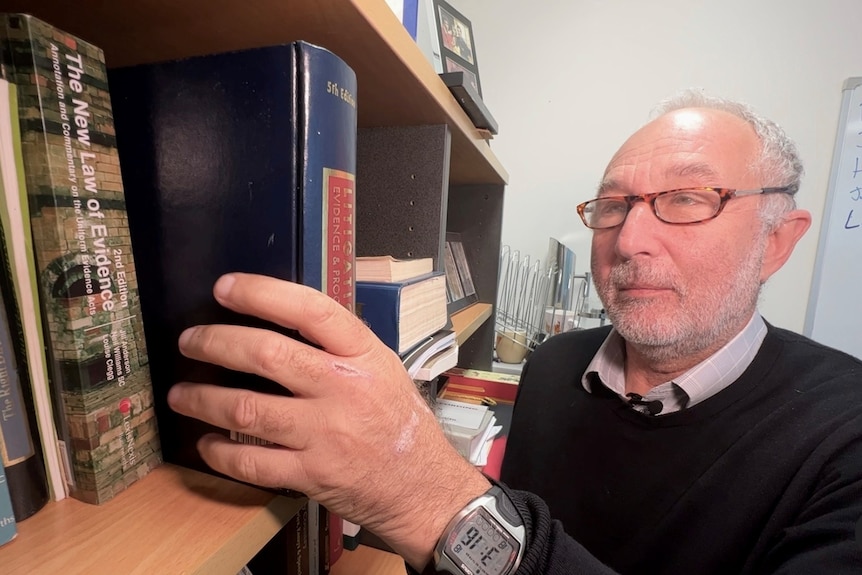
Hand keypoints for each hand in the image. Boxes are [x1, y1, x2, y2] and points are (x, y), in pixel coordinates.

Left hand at [166, 273, 489, 566]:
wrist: (424, 488)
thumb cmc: (400, 424)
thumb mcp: (383, 370)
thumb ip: (340, 346)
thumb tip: (283, 319)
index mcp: (364, 356)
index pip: (310, 310)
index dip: (262, 293)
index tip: (225, 288)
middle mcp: (345, 389)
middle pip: (267, 354)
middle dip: (216, 342)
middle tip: (190, 341)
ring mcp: (327, 434)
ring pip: (248, 408)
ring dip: (204, 398)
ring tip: (181, 393)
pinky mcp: (312, 474)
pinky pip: (251, 461)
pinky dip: (219, 451)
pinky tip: (208, 442)